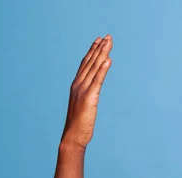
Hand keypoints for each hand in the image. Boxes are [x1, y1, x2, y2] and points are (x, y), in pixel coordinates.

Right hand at [61, 34, 112, 148]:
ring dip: (102, 54)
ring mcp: (83, 91)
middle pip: (90, 62)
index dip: (93, 51)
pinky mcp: (89, 98)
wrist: (72, 137)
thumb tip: (92, 93)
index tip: (99, 40)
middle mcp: (78, 85)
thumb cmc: (79, 125)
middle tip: (108, 36)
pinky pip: (97, 81)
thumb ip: (87, 97)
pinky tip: (108, 59)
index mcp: (77, 86)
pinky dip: (102, 69)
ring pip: (94, 68)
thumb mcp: (84, 106)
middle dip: (99, 48)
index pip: (85, 64)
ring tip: (109, 42)